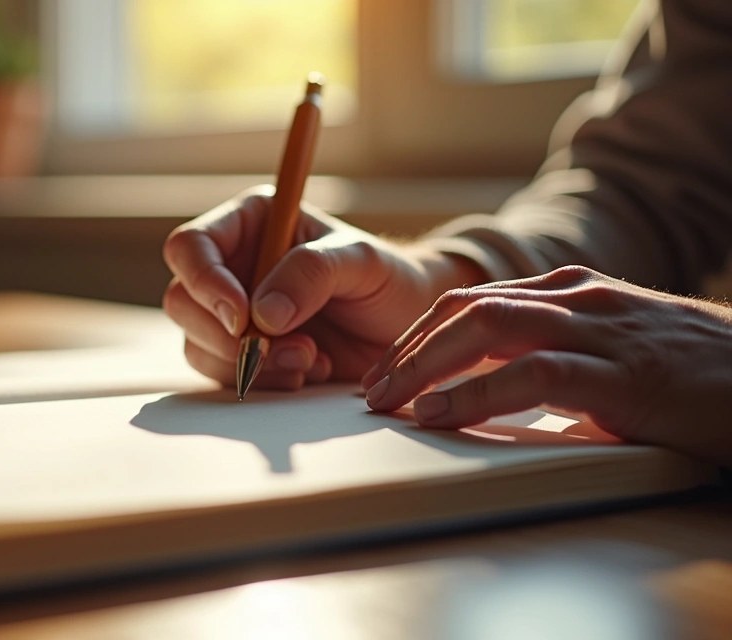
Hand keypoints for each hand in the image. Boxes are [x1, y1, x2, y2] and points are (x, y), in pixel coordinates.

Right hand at [162, 186, 485, 388]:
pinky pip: (224, 376)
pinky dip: (264, 381)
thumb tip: (262, 313)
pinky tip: (308, 369)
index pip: (191, 246)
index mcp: (250, 224)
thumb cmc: (388, 278)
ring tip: (311, 358)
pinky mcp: (244, 354)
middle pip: (183, 301)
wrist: (408, 326)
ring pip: (198, 344)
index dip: (204, 282)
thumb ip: (312, 273)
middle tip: (280, 348)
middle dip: (226, 335)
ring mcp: (234, 314)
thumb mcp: (361, 261)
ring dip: (250, 363)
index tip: (241, 316)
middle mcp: (232, 266)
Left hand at [362, 265, 731, 463]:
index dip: (421, 333)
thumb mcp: (615, 353)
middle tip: (369, 390)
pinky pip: (530, 374)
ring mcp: (600, 329)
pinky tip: (439, 415)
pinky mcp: (621, 373)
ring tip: (387, 402)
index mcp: (574, 290)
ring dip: (425, 365)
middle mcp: (578, 298)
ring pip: (487, 329)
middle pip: (467, 308)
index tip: (387, 369)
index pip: (474, 299)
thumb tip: (495, 383)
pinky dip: (473, 394)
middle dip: (408, 348)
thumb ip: (559, 356)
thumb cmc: (697, 376)